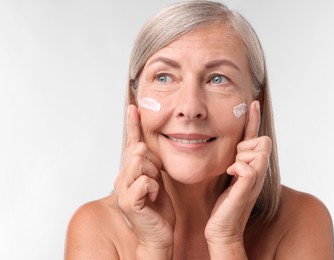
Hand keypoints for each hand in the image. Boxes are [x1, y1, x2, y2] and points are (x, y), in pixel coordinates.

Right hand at [114, 105, 174, 252]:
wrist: (160, 233)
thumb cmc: (158, 208)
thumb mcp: (158, 179)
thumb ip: (152, 163)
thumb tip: (145, 146)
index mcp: (130, 171)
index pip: (130, 143)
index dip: (133, 125)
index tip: (134, 108)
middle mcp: (121, 178)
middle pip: (138, 151)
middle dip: (154, 163)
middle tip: (157, 180)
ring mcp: (122, 189)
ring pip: (139, 162)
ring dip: (154, 175)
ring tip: (154, 190)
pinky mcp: (128, 201)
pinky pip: (144, 181)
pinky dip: (154, 188)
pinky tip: (153, 197)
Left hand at [205, 100, 271, 246]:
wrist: (222, 229)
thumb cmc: (224, 205)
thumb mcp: (229, 176)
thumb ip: (234, 160)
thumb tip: (233, 146)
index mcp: (254, 167)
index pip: (258, 137)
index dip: (255, 119)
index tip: (252, 102)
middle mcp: (259, 172)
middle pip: (263, 140)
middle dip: (246, 145)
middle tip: (234, 162)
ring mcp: (256, 180)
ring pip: (258, 150)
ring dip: (242, 156)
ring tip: (232, 170)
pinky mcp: (248, 189)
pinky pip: (249, 167)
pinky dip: (239, 166)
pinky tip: (231, 174)